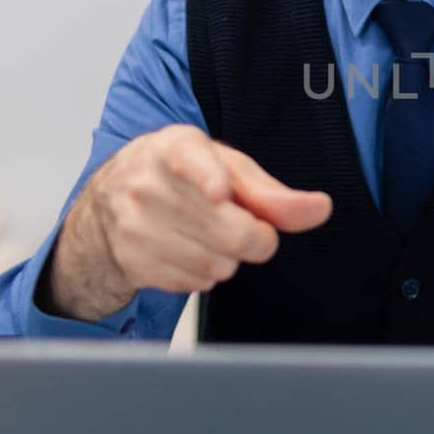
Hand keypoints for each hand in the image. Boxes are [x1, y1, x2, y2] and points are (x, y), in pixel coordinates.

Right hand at [39, 125, 332, 323]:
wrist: (113, 195)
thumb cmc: (182, 174)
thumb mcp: (228, 169)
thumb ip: (274, 194)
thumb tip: (320, 209)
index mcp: (176, 148)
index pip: (193, 162)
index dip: (211, 179)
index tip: (220, 191)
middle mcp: (148, 184)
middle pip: (230, 233)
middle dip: (253, 237)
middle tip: (246, 225)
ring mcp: (133, 226)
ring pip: (215, 265)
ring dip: (226, 258)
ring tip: (207, 233)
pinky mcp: (131, 262)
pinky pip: (194, 285)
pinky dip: (202, 274)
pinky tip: (186, 248)